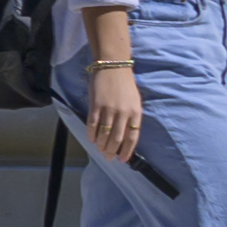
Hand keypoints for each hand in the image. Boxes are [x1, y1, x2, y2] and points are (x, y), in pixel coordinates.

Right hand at [75, 57, 145, 175]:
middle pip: (117, 138)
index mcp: (135, 113)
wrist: (113, 67)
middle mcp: (123, 113)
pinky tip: (91, 138)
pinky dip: (91, 134)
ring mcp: (109, 109)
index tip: (122, 160)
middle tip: (107, 157)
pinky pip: (93, 124)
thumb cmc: (125, 85)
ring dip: (101, 144)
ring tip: (99, 149)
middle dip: (111, 150)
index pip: (132, 137)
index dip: (127, 151)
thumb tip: (125, 136)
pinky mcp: (96, 104)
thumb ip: (131, 118)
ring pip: (105, 133)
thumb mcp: (134, 102)